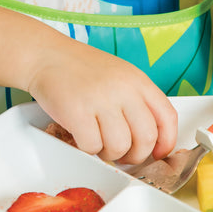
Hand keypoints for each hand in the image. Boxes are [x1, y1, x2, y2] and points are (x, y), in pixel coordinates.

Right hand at [26, 43, 176, 164]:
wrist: (45, 56)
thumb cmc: (79, 68)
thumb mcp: (118, 75)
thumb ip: (136, 101)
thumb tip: (150, 139)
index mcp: (137, 80)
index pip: (166, 117)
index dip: (166, 142)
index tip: (158, 153)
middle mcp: (123, 88)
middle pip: (146, 138)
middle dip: (135, 155)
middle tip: (122, 153)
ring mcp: (100, 100)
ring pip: (120, 147)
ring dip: (108, 152)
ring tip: (98, 140)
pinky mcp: (77, 112)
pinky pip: (92, 147)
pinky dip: (87, 148)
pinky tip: (81, 134)